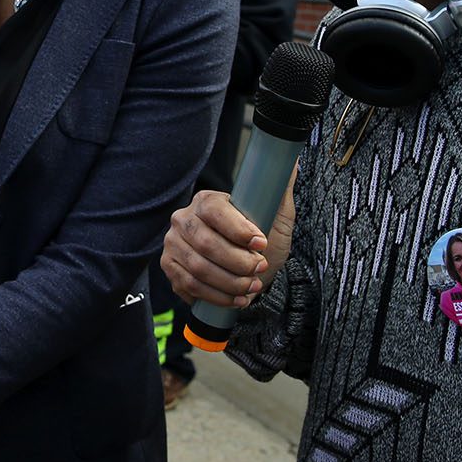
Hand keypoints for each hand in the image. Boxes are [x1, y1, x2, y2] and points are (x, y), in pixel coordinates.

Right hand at [160, 189, 271, 307]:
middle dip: (238, 262)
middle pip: (205, 243)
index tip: (261, 243)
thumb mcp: (276, 215)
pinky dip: (217, 296)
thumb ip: (280, 188)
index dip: (238, 230)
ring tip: (251, 285)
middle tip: (260, 268)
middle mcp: (183, 219)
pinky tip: (236, 298)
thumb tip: (292, 162)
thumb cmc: (262, 240)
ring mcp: (173, 244)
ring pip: (198, 268)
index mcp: (206, 201)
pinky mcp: (170, 267)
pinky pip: (190, 286)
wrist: (250, 271)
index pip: (215, 211)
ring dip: (230, 282)